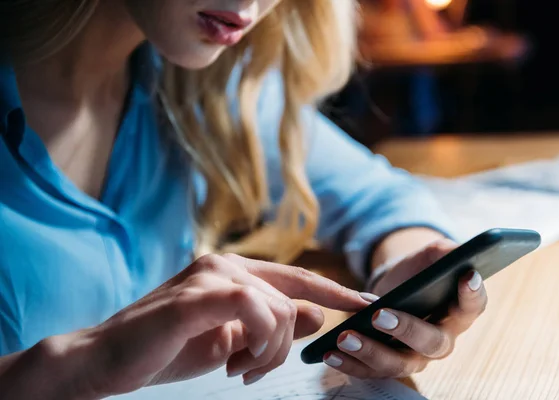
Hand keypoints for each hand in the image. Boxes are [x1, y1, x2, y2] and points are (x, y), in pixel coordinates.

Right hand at [37, 254, 368, 397]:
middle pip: (291, 298)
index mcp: (233, 270)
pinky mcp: (196, 293)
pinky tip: (233, 363)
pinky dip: (257, 340)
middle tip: (253, 372)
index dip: (335, 291)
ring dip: (268, 350)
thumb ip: (271, 324)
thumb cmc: (168, 347)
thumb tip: (313, 315)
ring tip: (238, 370)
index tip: (368, 304)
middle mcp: (224, 262)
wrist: (109, 360)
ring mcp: (210, 273)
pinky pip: (253, 308)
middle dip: (287, 344)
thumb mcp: (232, 340)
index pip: (297, 277)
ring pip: (277, 306)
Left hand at [323, 240, 486, 378]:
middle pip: (431, 342)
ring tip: (345, 336)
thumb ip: (444, 253)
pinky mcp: (388, 365)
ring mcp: (415, 357)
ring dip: (370, 352)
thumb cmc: (416, 273)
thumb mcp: (429, 257)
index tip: (464, 276)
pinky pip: (371, 371)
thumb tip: (454, 251)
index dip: (472, 293)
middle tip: (379, 316)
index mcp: (459, 312)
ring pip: (398, 363)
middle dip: (406, 329)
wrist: (393, 288)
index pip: (473, 305)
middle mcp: (441, 340)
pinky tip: (330, 354)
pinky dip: (351, 364)